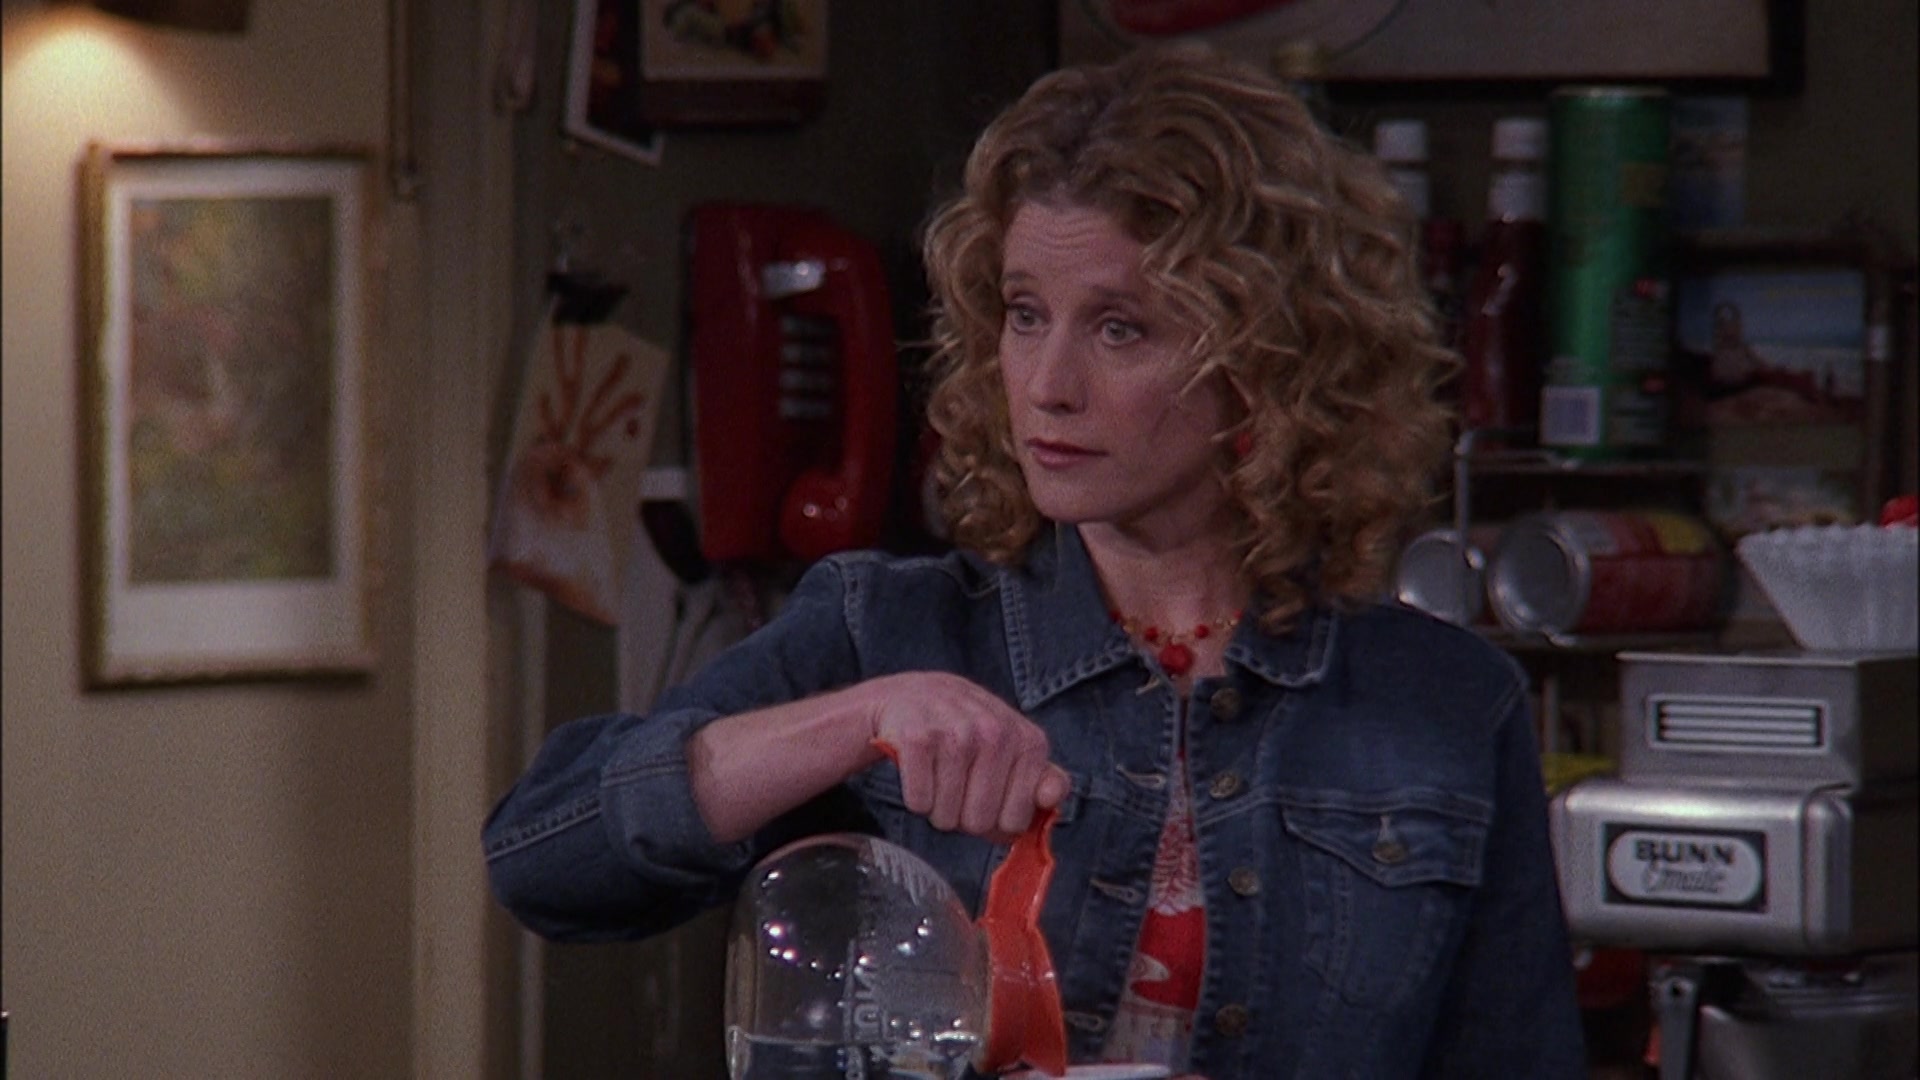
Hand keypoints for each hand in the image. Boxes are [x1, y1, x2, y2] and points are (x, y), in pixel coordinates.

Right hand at [862, 672, 1069, 840]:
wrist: (915, 695)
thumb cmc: (971, 733)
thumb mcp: (1016, 750)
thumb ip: (1044, 780)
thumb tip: (1052, 797)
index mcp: (1029, 742)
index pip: (1015, 822)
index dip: (996, 822)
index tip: (988, 799)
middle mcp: (996, 732)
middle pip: (978, 822)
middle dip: (963, 817)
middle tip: (957, 788)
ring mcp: (957, 732)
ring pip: (946, 815)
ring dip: (937, 809)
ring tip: (938, 778)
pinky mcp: (918, 737)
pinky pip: (919, 802)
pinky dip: (916, 799)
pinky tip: (920, 772)